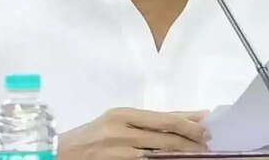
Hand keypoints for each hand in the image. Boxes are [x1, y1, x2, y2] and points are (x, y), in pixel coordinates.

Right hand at [58, 108, 210, 159]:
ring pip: (159, 152)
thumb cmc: (90, 137)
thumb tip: (180, 119)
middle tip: (208, 142)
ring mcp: (119, 150)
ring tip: (198, 153)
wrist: (60, 154)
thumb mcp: (115, 123)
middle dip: (190, 139)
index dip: (188, 121)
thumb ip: (144, 123)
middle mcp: (121, 130)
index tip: (206, 123)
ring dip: (182, 153)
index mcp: (122, 114)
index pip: (164, 117)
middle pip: (165, 135)